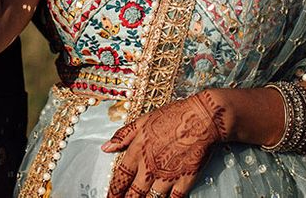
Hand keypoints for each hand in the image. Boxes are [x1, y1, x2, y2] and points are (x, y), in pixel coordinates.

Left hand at [102, 91, 226, 197]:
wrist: (200, 119)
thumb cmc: (173, 116)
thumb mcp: (143, 120)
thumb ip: (123, 135)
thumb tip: (106, 147)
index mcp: (138, 151)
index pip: (120, 177)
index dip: (114, 190)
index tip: (109, 197)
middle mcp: (150, 167)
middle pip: (133, 193)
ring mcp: (167, 177)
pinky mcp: (183, 181)